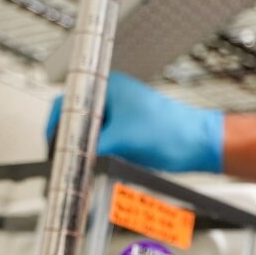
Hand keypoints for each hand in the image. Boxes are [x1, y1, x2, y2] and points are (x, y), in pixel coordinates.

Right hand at [45, 72, 223, 172]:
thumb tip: (73, 158)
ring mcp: (123, 115)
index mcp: (109, 88)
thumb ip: (93, 148)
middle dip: (72, 141)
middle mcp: (114, 98)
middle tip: (68, 159)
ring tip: (86, 165)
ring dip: (89, 150)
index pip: (68, 103)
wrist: (201, 145)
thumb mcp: (123, 141)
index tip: (53, 146)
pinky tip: (103, 166)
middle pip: (79, 119)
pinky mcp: (131, 131)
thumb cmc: (173, 133)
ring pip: (93, 133)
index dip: (57, 125)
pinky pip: (107, 142)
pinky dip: (102, 155)